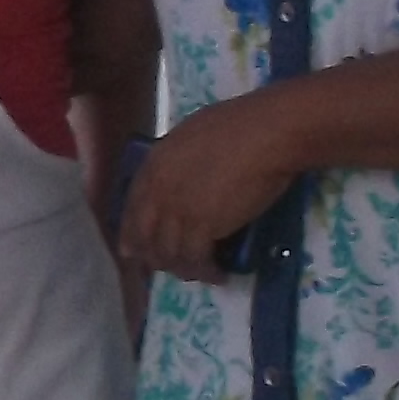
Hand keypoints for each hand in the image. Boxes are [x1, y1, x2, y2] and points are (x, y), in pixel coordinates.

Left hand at [114, 99, 300, 285]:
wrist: (266, 133)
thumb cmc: (241, 125)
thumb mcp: (193, 135)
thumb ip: (179, 160)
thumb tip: (185, 175)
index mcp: (154, 164)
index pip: (132, 208)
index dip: (132, 233)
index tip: (133, 251)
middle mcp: (158, 189)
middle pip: (144, 236)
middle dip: (154, 258)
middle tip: (170, 268)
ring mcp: (178, 209)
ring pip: (168, 253)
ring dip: (183, 268)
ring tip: (199, 273)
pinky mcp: (202, 226)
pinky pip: (196, 259)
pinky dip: (207, 271)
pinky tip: (218, 274)